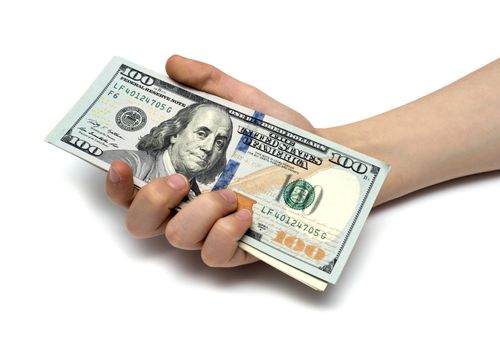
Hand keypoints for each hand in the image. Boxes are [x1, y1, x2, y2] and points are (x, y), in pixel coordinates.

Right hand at [105, 55, 314, 266]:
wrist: (323, 162)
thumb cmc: (281, 137)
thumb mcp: (244, 102)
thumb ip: (209, 83)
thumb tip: (173, 65)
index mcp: (181, 176)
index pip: (132, 190)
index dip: (116, 184)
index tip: (119, 162)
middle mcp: (188, 207)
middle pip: (141, 223)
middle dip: (151, 202)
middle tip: (178, 180)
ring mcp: (211, 232)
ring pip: (178, 237)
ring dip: (199, 213)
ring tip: (230, 193)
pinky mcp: (237, 250)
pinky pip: (214, 254)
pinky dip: (225, 233)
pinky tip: (247, 215)